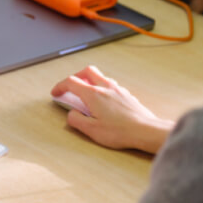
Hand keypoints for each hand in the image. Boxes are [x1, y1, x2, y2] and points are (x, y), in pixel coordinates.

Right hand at [51, 65, 173, 153]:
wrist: (146, 131)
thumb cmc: (121, 132)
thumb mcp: (92, 130)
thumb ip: (76, 120)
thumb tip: (71, 114)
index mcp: (93, 94)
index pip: (71, 82)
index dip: (60, 86)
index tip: (56, 92)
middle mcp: (105, 87)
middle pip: (87, 71)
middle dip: (76, 76)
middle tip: (71, 87)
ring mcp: (117, 89)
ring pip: (100, 76)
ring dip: (90, 81)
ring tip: (88, 94)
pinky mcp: (127, 95)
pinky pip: (111, 85)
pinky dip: (103, 88)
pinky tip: (105, 101)